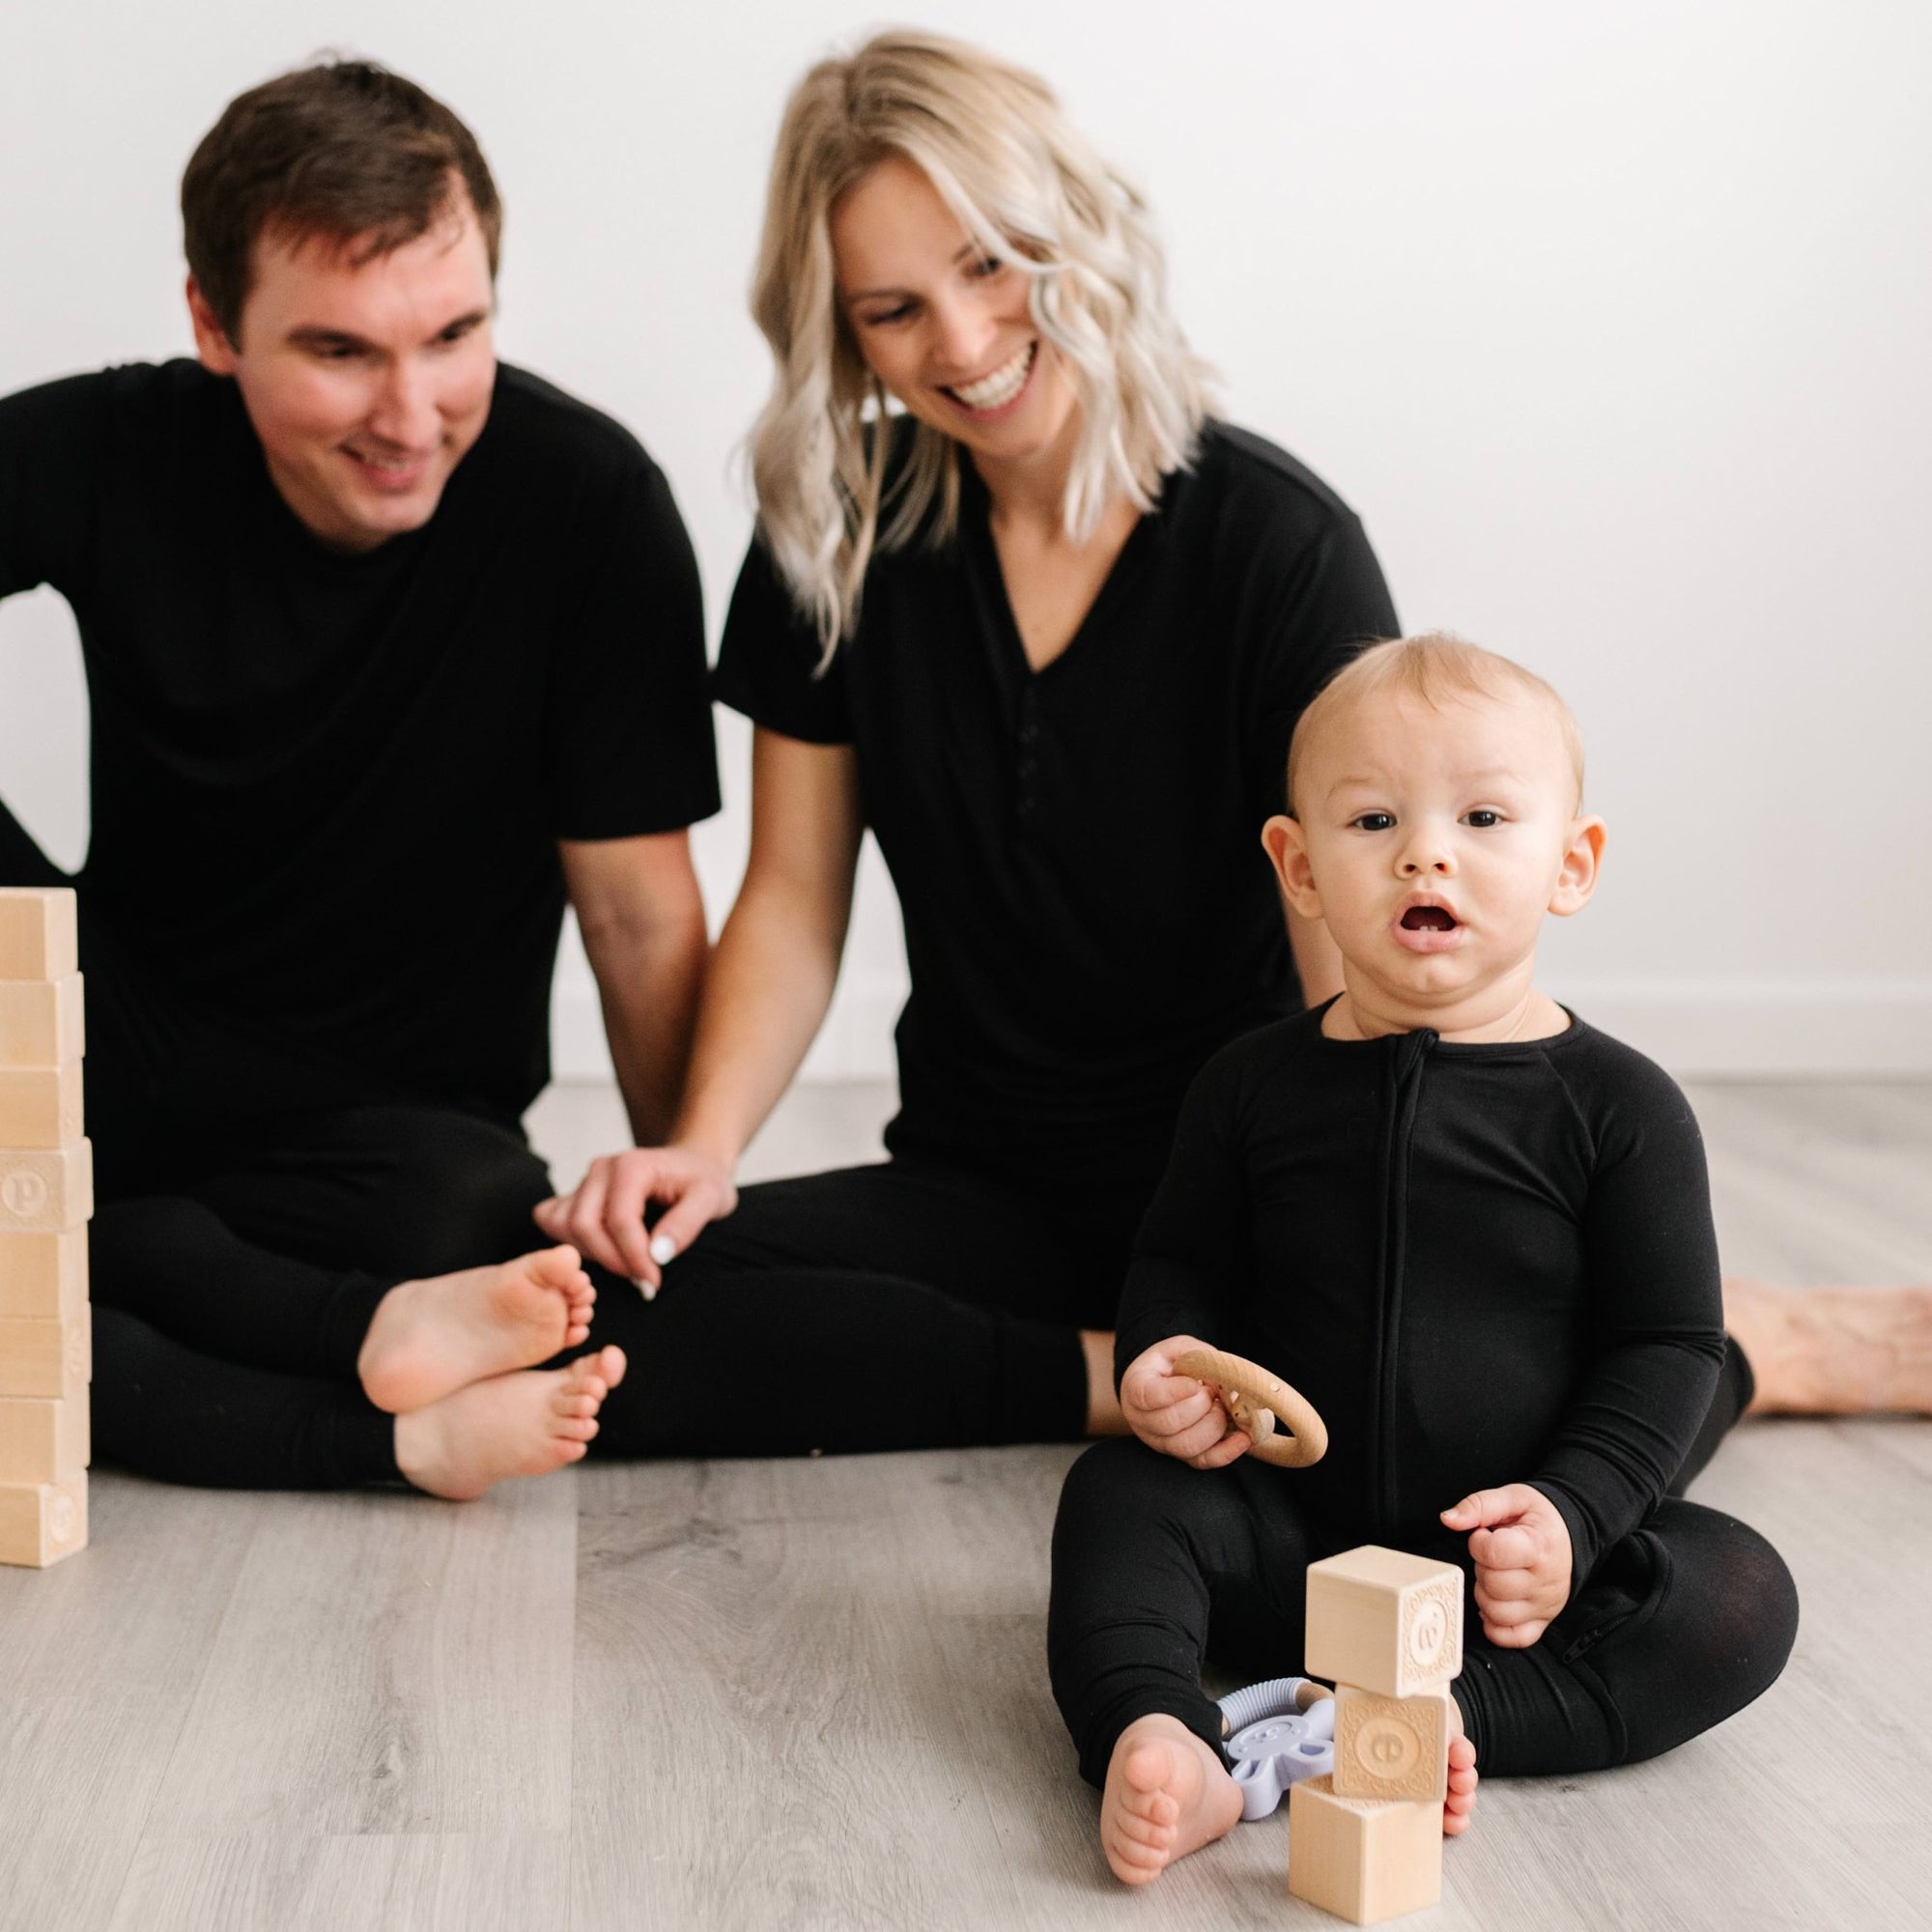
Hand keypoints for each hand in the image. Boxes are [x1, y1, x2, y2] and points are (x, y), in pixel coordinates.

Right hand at [533, 1145, 737, 1294]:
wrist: (694, 1164)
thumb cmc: (703, 1181)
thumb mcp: (712, 1199)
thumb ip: (686, 1224)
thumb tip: (657, 1254)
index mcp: (632, 1166)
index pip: (619, 1220)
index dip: (634, 1258)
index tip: (653, 1282)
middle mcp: (602, 1169)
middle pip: (584, 1225)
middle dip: (613, 1261)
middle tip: (643, 1280)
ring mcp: (585, 1181)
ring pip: (565, 1226)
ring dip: (593, 1255)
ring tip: (628, 1265)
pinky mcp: (577, 1194)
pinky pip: (553, 1220)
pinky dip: (571, 1243)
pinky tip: (604, 1251)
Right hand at [1119, 1336, 1249, 1468]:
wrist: (1162, 1384)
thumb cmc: (1170, 1364)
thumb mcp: (1179, 1348)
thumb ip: (1198, 1357)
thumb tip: (1225, 1379)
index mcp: (1136, 1387)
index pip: (1148, 1395)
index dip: (1175, 1392)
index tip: (1195, 1383)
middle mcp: (1142, 1420)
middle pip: (1169, 1423)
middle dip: (1200, 1406)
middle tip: (1211, 1391)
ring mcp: (1159, 1441)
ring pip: (1185, 1446)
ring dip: (1213, 1427)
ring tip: (1221, 1408)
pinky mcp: (1181, 1455)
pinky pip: (1202, 1461)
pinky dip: (1226, 1452)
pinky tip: (1243, 1438)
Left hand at [1439, 1483, 1572, 1648]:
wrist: (1573, 1535)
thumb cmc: (1539, 1517)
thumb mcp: (1512, 1498)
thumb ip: (1478, 1505)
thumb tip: (1448, 1519)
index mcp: (1539, 1547)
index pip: (1494, 1553)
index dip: (1478, 1542)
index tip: (1485, 1535)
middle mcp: (1545, 1581)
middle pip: (1492, 1585)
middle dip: (1481, 1567)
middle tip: (1491, 1556)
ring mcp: (1545, 1605)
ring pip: (1497, 1613)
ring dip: (1485, 1594)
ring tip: (1495, 1575)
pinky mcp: (1543, 1621)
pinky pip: (1514, 1638)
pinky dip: (1496, 1626)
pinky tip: (1495, 1602)